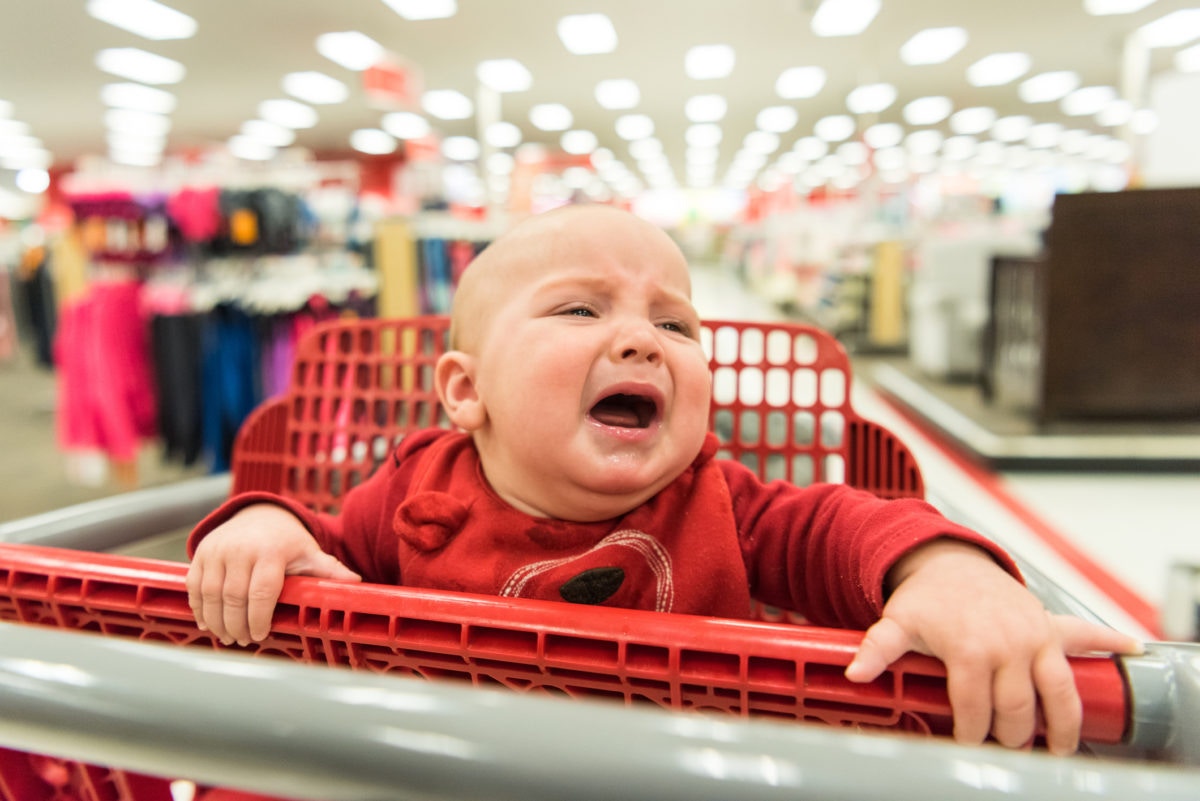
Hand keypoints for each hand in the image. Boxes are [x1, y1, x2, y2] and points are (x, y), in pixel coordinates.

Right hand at [186, 503, 360, 645]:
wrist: (258, 515)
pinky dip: (199, 608)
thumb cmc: (287, 541)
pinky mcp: (201, 553)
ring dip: (217, 621)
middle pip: (233, 597)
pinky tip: (208, 623)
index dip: (258, 618)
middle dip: (236, 625)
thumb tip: (356, 583)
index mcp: (271, 551)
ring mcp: (218, 550)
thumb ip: (329, 570)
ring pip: (210, 594)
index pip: (261, 591)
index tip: (260, 635)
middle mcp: (241, 549)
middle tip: (243, 641)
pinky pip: (194, 586)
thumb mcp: (309, 553)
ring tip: (227, 637)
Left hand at [844, 539, 1141, 754]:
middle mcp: (1008, 643)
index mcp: (970, 649)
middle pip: (1019, 710)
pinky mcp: (1050, 625)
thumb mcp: (896, 623)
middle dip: (1013, 735)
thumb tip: (855, 673)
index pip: (976, 710)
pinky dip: (1108, 641)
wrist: (947, 562)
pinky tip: (1131, 650)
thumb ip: (877, 650)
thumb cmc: (924, 600)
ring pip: (1059, 691)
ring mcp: (1034, 635)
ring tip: (1060, 747)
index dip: (972, 734)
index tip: (969, 744)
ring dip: (1063, 722)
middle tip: (1007, 747)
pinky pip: (1085, 634)